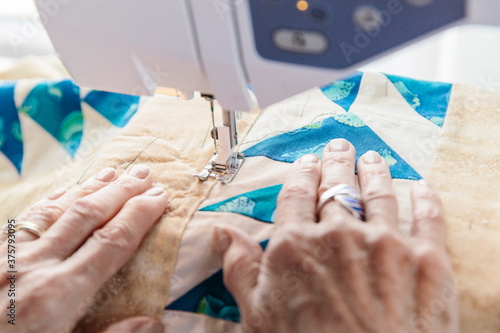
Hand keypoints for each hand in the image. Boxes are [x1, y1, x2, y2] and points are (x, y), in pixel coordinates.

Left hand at [0, 165, 167, 332]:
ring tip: (114, 172)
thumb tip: (155, 323)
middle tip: (146, 174)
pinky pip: (25, 220)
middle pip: (88, 216)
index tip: (160, 196)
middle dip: (121, 191)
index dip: (140, 215)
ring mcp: (7, 258)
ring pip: (56, 211)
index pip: (112, 241)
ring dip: (89, 188)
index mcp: (58, 295)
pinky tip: (65, 192)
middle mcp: (34, 267)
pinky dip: (51, 202)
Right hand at [213, 139, 458, 332]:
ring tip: (373, 158)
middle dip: (337, 163)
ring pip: (379, 193)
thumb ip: (240, 269)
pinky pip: (428, 218)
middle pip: (338, 187)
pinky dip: (426, 199)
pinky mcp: (426, 259)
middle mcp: (340, 234)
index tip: (306, 163)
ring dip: (376, 172)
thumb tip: (221, 233)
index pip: (297, 196)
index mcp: (297, 244)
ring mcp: (385, 243)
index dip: (302, 175)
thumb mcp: (258, 315)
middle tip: (339, 147)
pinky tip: (422, 188)